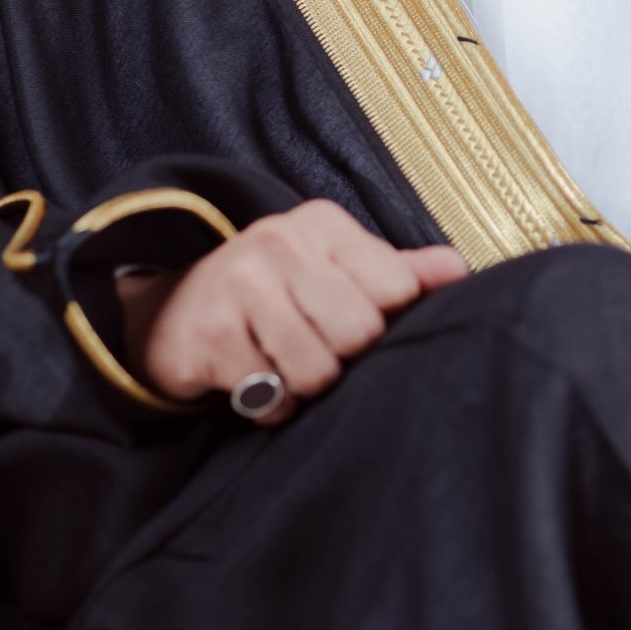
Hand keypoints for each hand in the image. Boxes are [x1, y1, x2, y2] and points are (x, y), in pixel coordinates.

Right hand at [118, 198, 468, 418]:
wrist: (172, 314)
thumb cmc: (272, 295)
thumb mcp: (334, 269)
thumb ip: (398, 271)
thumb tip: (458, 270)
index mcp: (322, 223)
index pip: (395, 287)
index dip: (383, 321)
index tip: (355, 321)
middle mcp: (279, 241)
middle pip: (359, 333)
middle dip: (344, 359)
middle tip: (317, 350)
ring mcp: (239, 284)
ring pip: (316, 371)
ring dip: (304, 388)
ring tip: (284, 366)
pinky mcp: (210, 334)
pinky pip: (271, 396)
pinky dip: (269, 406)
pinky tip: (254, 381)